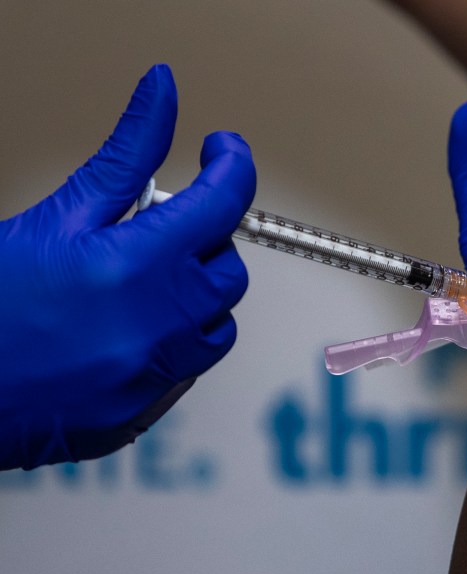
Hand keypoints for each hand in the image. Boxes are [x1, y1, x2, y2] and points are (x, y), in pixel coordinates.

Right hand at [0, 65, 255, 469]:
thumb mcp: (56, 216)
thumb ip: (125, 155)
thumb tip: (165, 90)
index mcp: (138, 266)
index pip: (224, 201)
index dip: (231, 166)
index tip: (221, 151)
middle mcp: (161, 326)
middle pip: (228, 267)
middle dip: (202, 242)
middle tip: (153, 232)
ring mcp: (156, 376)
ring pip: (216, 321)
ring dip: (193, 296)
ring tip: (134, 287)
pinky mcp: (145, 412)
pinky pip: (189, 367)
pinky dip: (172, 342)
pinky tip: (124, 331)